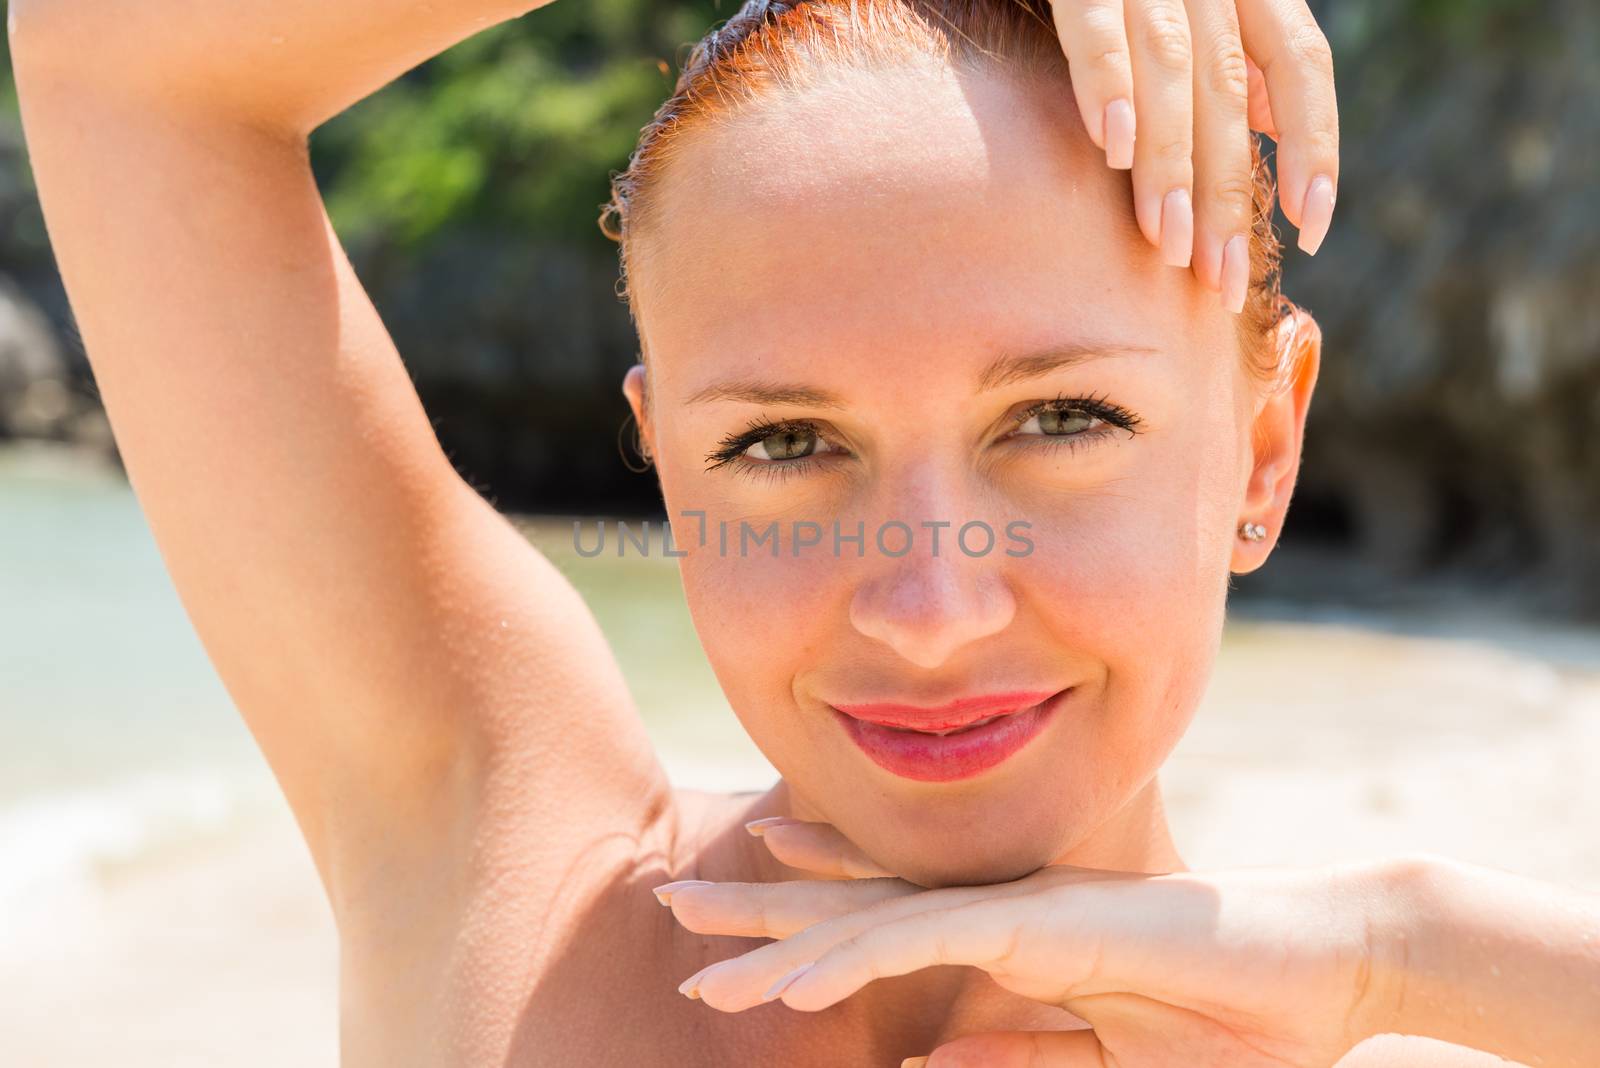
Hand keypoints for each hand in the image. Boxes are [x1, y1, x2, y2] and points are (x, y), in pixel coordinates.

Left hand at [655, 817, 1391, 1066]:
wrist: (1322, 971)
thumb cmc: (1228, 1017)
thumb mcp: (1101, 1059)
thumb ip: (1016, 1055)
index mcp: (1011, 935)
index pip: (886, 922)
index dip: (809, 920)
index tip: (736, 931)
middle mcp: (999, 909)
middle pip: (855, 906)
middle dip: (761, 911)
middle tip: (674, 907)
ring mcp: (1016, 910)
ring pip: (870, 919)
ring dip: (779, 939)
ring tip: (697, 959)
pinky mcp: (1042, 924)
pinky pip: (925, 940)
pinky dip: (852, 955)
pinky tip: (792, 982)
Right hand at [1048, 1, 1338, 306]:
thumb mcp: (1186, 1)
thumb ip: (1233, 49)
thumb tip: (1273, 122)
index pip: (1302, 63)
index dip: (1315, 145)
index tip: (1310, 229)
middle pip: (1232, 89)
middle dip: (1228, 191)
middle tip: (1218, 278)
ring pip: (1172, 69)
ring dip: (1171, 163)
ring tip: (1167, 240)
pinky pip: (1095, 25)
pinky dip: (1107, 82)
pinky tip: (1114, 147)